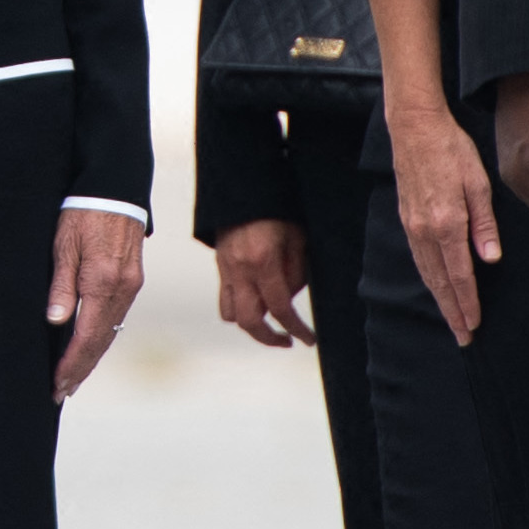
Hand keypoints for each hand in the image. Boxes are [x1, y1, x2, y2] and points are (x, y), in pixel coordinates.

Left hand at [50, 207, 143, 398]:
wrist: (115, 190)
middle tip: (61, 392)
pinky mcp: (132, 281)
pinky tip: (90, 346)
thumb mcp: (63, 245)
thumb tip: (55, 322)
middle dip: (80, 369)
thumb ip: (61, 285)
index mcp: (102, 283)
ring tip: (73, 377)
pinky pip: (116, 317)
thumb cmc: (82, 213)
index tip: (57, 385)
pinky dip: (102, 337)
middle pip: (101, 341)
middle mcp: (122, 290)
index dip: (70, 364)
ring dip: (92, 357)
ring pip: (111, 332)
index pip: (86, 337)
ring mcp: (131, 287)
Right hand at [213, 217, 313, 348]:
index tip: (307, 339)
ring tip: (269, 324)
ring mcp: (226, 269)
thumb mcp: (297, 239)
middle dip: (269, 338)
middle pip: (248, 321)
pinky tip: (255, 302)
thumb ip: (295, 273)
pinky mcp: (220, 266)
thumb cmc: (275, 210)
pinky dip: (238, 308)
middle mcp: (240, 269)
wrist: (243, 189)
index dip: (296, 328)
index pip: (279, 308)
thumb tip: (291, 298)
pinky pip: (225, 298)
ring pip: (230, 314)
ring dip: (250, 324)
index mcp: (262, 261)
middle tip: (286, 340)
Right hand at [390, 105, 501, 343]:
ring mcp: (411, 224)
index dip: (469, 302)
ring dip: (440, 298)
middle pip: (439, 280)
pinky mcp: (406, 217)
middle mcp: (424, 229)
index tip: (475, 324)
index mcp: (446, 222)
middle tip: (464, 338)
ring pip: (426, 271)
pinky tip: (436, 284)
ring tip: (451, 318)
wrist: (413, 127)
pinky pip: (418, 257)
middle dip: (452, 311)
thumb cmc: (451, 150)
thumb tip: (490, 259)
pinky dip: (429, 277)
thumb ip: (484, 224)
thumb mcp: (478, 183)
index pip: (460, 274)